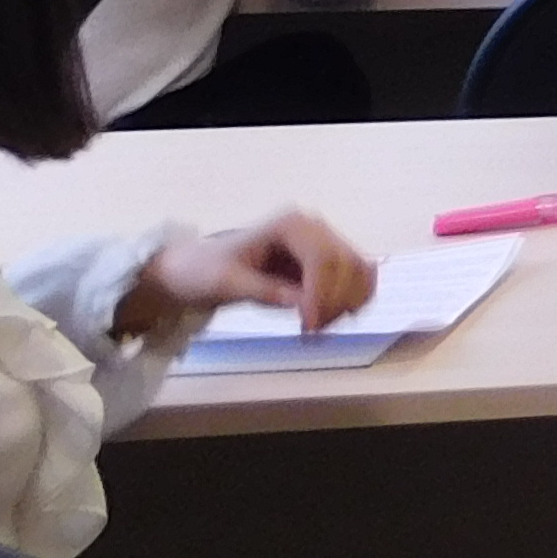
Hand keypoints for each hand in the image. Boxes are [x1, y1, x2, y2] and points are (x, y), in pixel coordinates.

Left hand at [129, 209, 377, 336]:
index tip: (310, 326)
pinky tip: (332, 318)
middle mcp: (314, 228)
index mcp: (291, 224)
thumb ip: (265, 291)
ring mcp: (323, 242)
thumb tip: (302, 304)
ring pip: (358, 270)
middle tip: (311, 333)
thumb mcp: (227, 283)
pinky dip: (353, 298)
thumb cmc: (206, 271)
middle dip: (335, 301)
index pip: (323, 257)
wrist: (197, 269)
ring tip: (319, 327)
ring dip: (347, 302)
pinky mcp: (326, 261)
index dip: (322, 293)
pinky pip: (357, 276)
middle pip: (346, 263)